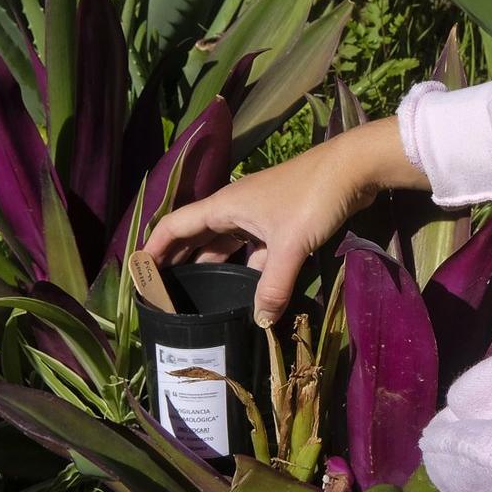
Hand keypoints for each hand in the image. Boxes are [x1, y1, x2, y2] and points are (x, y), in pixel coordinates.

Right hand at [142, 118, 426, 326]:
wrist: (353, 169)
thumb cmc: (313, 197)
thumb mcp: (291, 245)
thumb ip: (274, 285)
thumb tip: (260, 321)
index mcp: (224, 206)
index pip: (175, 226)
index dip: (153, 248)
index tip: (138, 273)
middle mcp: (234, 209)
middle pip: (197, 237)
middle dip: (178, 261)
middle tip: (164, 291)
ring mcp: (258, 215)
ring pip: (226, 244)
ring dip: (212, 266)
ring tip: (198, 295)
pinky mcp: (280, 223)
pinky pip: (252, 249)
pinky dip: (246, 268)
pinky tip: (247, 290)